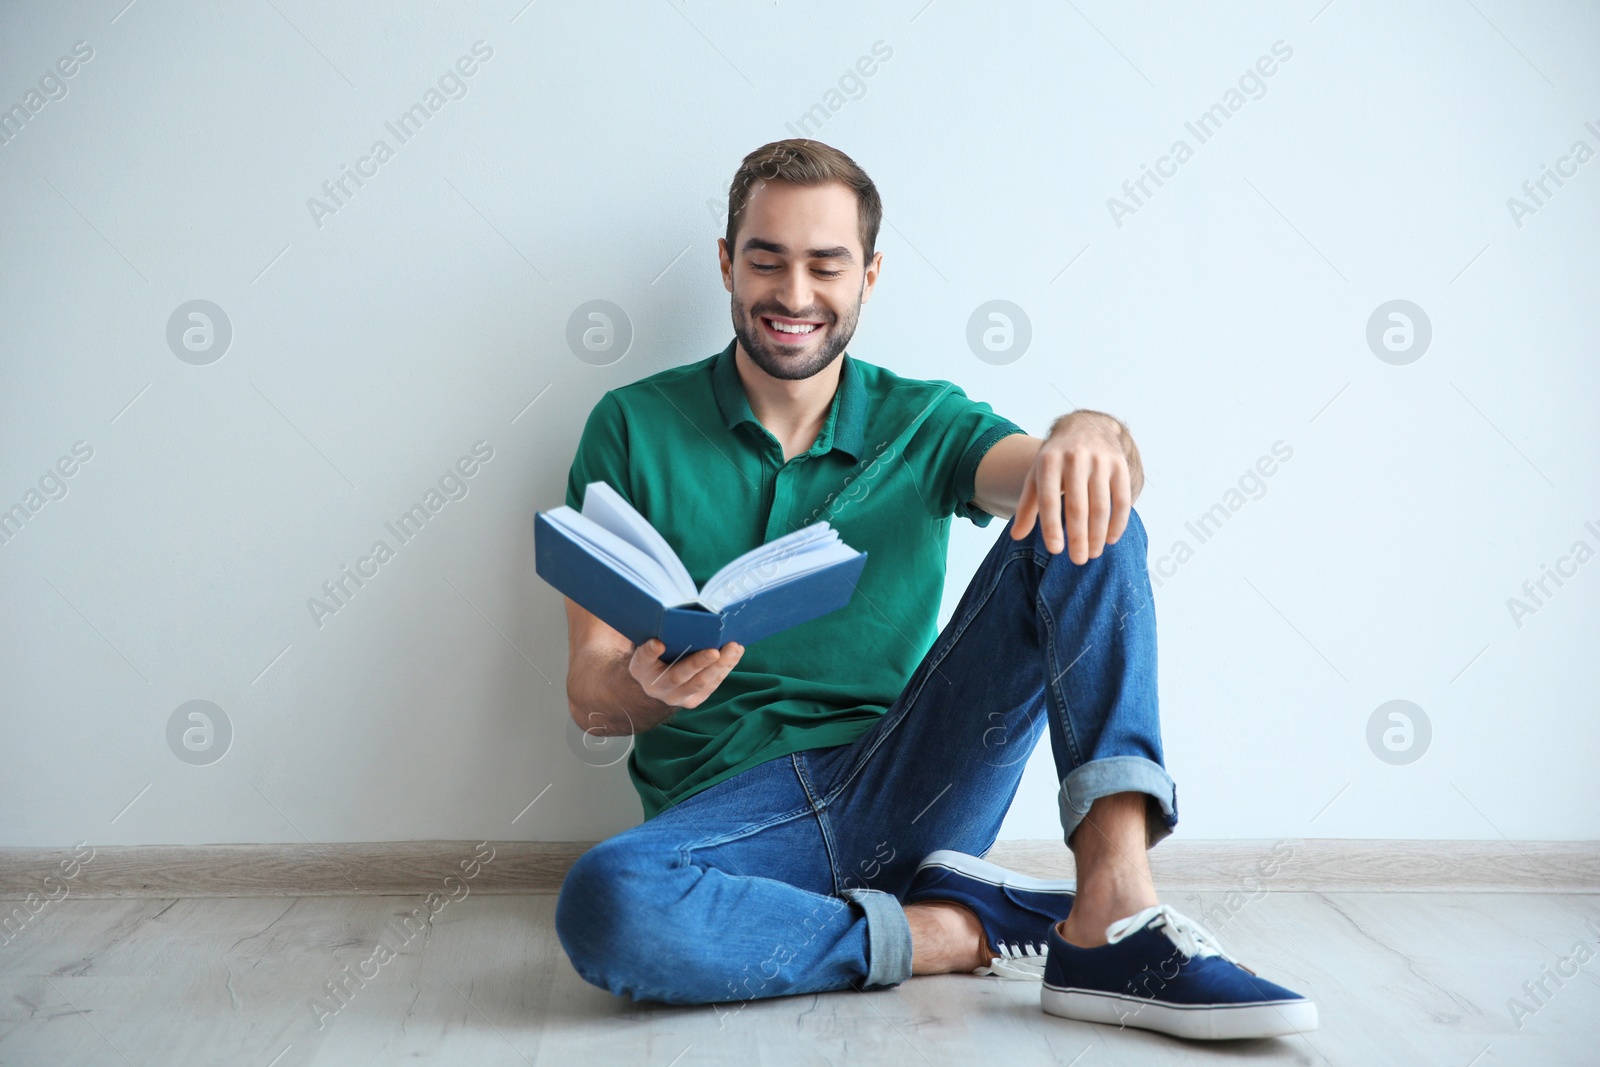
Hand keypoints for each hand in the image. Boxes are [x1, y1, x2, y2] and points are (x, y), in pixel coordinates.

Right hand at [629, 639, 744, 709]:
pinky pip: (712, 685)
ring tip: (733, 648)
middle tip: (714, 652)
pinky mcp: (693, 701)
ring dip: (720, 666)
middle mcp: (655, 687)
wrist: (658, 681)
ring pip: (700, 683)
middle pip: (677, 676)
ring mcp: (675, 697)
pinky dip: (726, 668)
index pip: (643, 659)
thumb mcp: (650, 642)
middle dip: (698, 663)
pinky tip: (736, 653)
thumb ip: (658, 632)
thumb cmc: (657, 653)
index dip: (650, 652)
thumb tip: (675, 615)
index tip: (658, 643)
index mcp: (641, 668)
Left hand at [1010, 411, 1136, 563]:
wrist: (1084, 426)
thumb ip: (1027, 506)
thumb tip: (1016, 536)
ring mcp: (1100, 460)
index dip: (1052, 527)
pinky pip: (1122, 499)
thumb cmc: (1055, 459)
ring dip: (1098, 534)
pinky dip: (1118, 522)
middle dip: (1078, 537)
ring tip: (1093, 553)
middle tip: (1078, 560)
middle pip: (1077, 506)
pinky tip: (1111, 539)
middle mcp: (1075, 458)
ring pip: (1101, 506)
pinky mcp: (1119, 464)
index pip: (1049, 500)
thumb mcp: (1036, 476)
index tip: (1055, 551)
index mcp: (1049, 462)